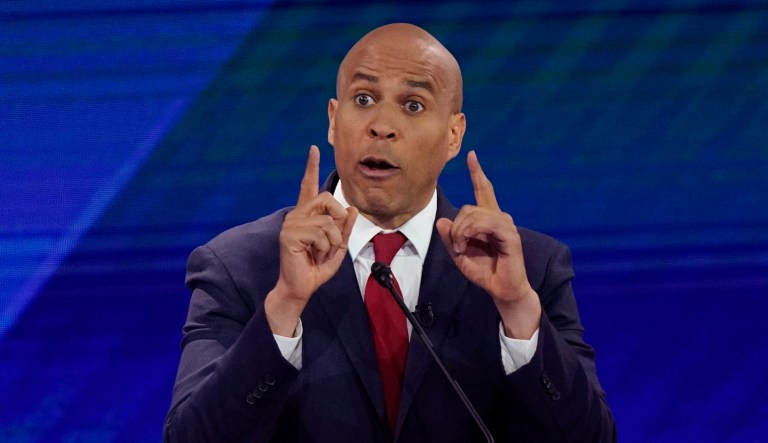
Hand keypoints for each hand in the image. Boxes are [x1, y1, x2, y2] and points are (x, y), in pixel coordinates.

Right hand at [265, 146, 357, 335]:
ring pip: (327, 220)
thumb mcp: (338, 247)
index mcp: (307, 216)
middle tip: (334, 239)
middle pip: (326, 198)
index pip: (308, 186)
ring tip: (321, 252)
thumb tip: (352, 209)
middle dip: (339, 217)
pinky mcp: (289, 234)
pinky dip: (325, 246)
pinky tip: (314, 254)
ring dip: (332, 240)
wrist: (301, 287)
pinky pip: (320, 232)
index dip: (311, 167)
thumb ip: (345, 229)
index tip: (314, 149)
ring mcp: (291, 224)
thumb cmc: (316, 268)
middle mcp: (297, 215)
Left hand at [436, 151, 539, 338]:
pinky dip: (470, 233)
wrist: (502, 290)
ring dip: (462, 231)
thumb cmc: (485, 272)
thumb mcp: (459, 255)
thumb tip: (441, 220)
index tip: (471, 155)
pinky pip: (485, 223)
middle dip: (457, 226)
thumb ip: (450, 238)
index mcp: (488, 219)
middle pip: (469, 207)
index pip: (483, 190)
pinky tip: (466, 245)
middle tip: (456, 246)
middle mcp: (499, 217)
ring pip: (474, 214)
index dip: (477, 173)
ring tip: (461, 248)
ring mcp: (506, 225)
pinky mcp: (510, 234)